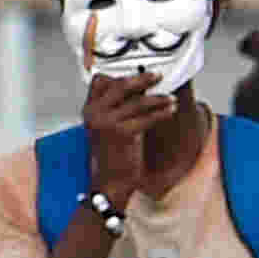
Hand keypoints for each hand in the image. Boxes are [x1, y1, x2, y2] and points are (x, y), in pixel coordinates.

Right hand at [82, 73, 173, 206]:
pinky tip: (169, 111)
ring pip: (137, 101)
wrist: (109, 182)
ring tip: (170, 98)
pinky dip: (161, 113)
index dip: (120, 76)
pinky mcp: (122, 133)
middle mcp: (94, 113)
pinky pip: (146, 117)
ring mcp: (107, 123)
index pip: (100, 81)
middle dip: (141, 79)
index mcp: (88, 110)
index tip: (138, 74)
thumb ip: (116, 107)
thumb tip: (139, 87)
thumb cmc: (111, 156)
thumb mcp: (106, 128)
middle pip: (120, 85)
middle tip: (157, 76)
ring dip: (158, 98)